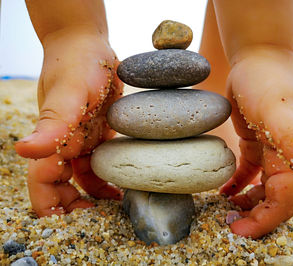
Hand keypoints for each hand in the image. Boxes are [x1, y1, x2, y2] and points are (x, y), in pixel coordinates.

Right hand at [15, 31, 122, 216]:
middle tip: (105, 218)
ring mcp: (80, 142)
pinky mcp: (96, 135)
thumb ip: (51, 123)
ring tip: (118, 207)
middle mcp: (63, 147)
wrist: (88, 46)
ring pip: (80, 181)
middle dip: (76, 209)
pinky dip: (106, 180)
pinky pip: (97, 166)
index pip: (44, 186)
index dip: (55, 209)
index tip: (82, 222)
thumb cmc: (75, 65)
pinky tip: (121, 187)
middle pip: (60, 190)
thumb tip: (24, 150)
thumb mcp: (68, 92)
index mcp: (51, 143)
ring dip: (94, 198)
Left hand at [220, 47, 292, 237]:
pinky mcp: (256, 144)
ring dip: (249, 204)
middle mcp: (286, 156)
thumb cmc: (267, 80)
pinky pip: (250, 172)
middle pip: (276, 198)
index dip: (266, 219)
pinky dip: (239, 185)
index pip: (286, 198)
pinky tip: (225, 191)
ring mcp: (271, 151)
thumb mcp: (277, 108)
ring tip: (226, 210)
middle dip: (256, 217)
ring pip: (264, 189)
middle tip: (229, 225)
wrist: (258, 59)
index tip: (238, 231)